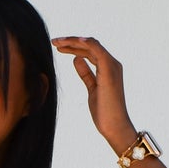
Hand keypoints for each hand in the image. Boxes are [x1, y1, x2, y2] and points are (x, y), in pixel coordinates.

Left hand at [53, 36, 136, 157]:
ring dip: (72, 41)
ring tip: (56, 42)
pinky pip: (96, 49)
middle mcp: (112, 64)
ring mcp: (112, 66)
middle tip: (54, 41)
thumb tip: (76, 60)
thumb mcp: (91, 89)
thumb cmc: (105, 112)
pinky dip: (84, 43)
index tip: (58, 47)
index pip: (90, 51)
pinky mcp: (108, 70)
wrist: (114, 126)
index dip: (73, 47)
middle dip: (70, 42)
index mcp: (108, 68)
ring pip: (91, 44)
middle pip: (89, 45)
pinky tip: (72, 41)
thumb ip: (86, 74)